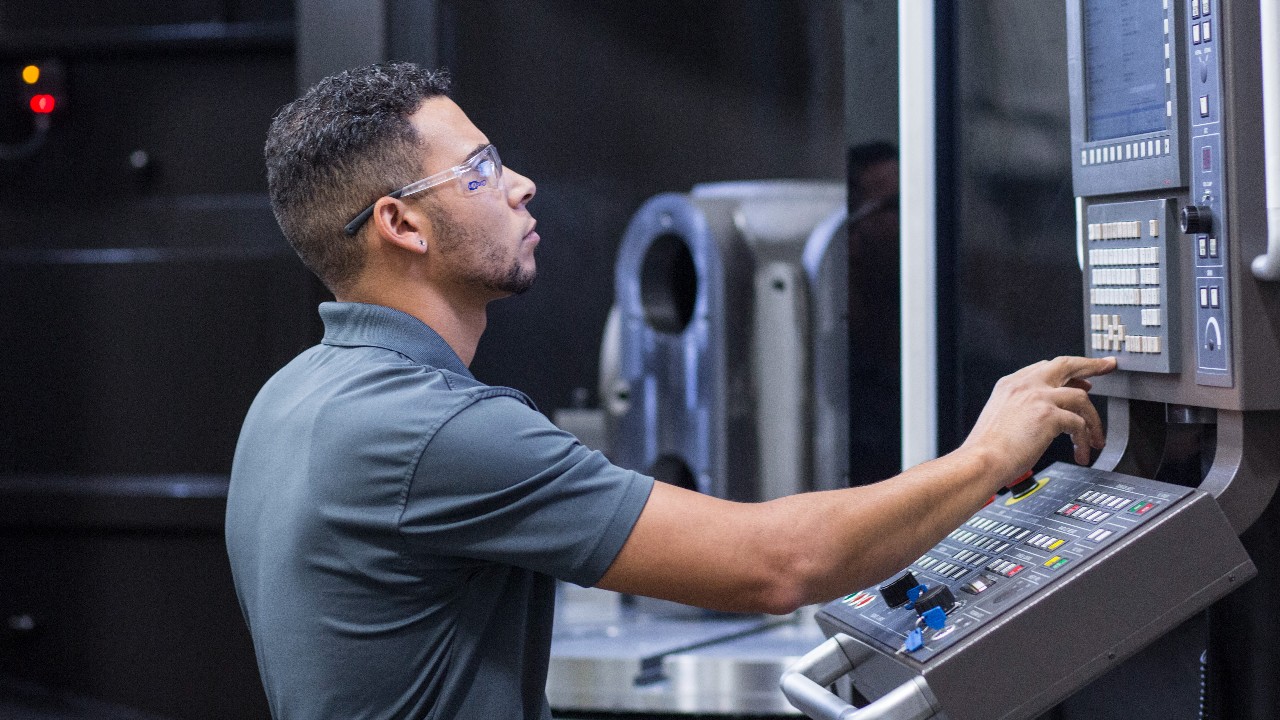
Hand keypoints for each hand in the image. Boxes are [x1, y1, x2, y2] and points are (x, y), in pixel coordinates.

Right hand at [961, 356, 1116, 482]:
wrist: (982, 461)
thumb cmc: (988, 449)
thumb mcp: (1000, 418)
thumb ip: (1022, 409)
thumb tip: (1051, 415)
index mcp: (1010, 385)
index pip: (1044, 368)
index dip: (1067, 373)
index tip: (1081, 380)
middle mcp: (1024, 385)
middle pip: (1066, 364)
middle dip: (1091, 364)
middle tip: (1107, 366)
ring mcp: (1037, 397)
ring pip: (1081, 398)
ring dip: (1094, 420)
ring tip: (1096, 440)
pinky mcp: (1049, 415)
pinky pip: (1079, 424)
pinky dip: (1084, 440)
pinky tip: (1081, 453)